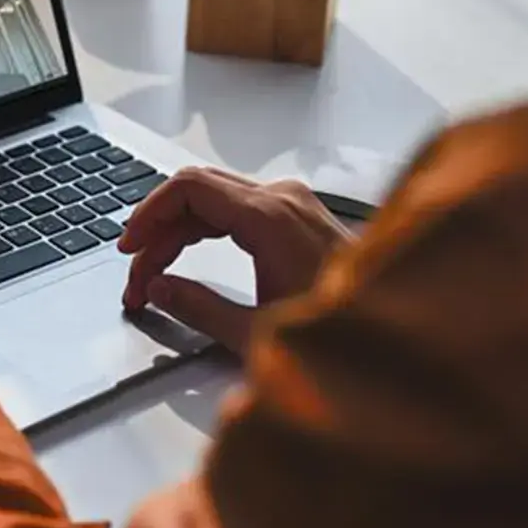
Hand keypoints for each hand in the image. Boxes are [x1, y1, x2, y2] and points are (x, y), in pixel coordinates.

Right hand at [119, 168, 351, 356]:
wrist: (398, 339)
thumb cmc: (342, 338)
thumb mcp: (256, 335)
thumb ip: (197, 308)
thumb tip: (157, 289)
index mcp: (270, 217)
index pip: (189, 188)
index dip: (149, 214)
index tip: (130, 246)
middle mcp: (282, 199)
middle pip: (196, 191)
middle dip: (158, 229)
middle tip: (136, 273)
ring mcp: (293, 204)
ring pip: (213, 199)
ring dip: (178, 231)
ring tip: (153, 275)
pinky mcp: (298, 217)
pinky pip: (235, 208)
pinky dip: (204, 229)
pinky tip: (185, 257)